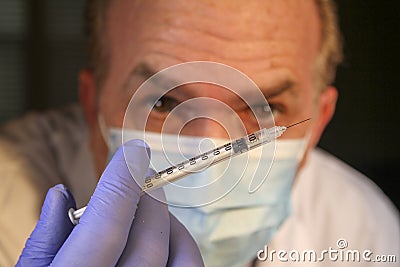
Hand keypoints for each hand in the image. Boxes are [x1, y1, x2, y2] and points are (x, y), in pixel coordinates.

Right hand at [16, 140, 203, 265]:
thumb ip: (44, 245)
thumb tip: (62, 196)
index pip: (105, 222)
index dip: (122, 179)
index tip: (134, 152)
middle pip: (147, 235)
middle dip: (146, 198)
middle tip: (140, 181)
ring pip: (180, 256)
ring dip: (170, 224)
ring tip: (152, 213)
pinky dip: (185, 251)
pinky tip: (166, 244)